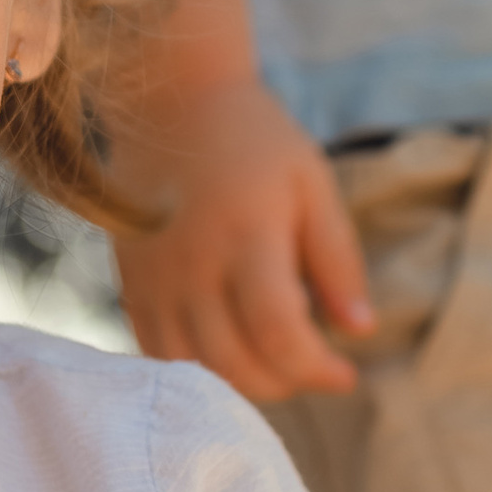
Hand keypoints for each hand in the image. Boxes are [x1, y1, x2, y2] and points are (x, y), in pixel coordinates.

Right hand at [113, 79, 373, 401]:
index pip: (277, 331)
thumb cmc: (255, 142)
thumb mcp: (312, 185)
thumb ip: (337, 260)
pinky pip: (160, 355)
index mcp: (246, 235)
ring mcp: (154, 282)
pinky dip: (199, 372)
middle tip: (312, 365)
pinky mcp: (131, 288)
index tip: (346, 374)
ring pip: (194, 370)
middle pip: (235, 363)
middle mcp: (192, 266)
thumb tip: (360, 331)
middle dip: (285, 381)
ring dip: (242, 384)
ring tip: (273, 362)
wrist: (168, 107)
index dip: (316, 368)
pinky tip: (230, 353)